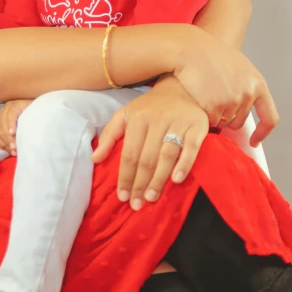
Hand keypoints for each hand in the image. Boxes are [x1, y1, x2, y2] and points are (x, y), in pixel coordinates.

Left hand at [0, 100, 32, 154]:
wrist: (44, 105)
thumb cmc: (34, 118)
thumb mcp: (22, 129)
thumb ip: (16, 137)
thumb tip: (12, 151)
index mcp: (1, 120)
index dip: (2, 146)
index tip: (12, 152)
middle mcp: (2, 113)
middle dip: (7, 143)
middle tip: (15, 151)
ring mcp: (8, 107)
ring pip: (3, 125)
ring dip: (8, 137)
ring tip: (15, 145)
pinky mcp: (15, 104)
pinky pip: (10, 116)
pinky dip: (11, 125)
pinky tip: (14, 132)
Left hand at [92, 77, 208, 209]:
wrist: (181, 87)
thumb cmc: (150, 106)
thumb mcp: (126, 114)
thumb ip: (110, 135)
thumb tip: (94, 159)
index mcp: (138, 118)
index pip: (129, 153)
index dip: (125, 176)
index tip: (122, 196)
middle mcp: (157, 119)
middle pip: (147, 157)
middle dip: (140, 183)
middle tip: (136, 204)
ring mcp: (178, 122)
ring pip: (167, 154)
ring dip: (159, 178)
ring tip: (151, 197)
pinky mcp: (197, 125)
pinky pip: (191, 147)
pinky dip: (185, 164)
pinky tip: (177, 179)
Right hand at [174, 26, 278, 143]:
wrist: (190, 49)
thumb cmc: (211, 54)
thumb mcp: (240, 66)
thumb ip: (248, 85)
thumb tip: (251, 103)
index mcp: (258, 84)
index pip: (270, 118)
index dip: (263, 132)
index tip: (254, 141)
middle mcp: (248, 94)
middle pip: (239, 122)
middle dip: (227, 117)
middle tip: (214, 100)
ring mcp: (231, 101)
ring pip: (224, 123)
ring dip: (215, 116)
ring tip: (206, 94)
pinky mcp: (214, 107)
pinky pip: (211, 122)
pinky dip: (204, 115)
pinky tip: (199, 99)